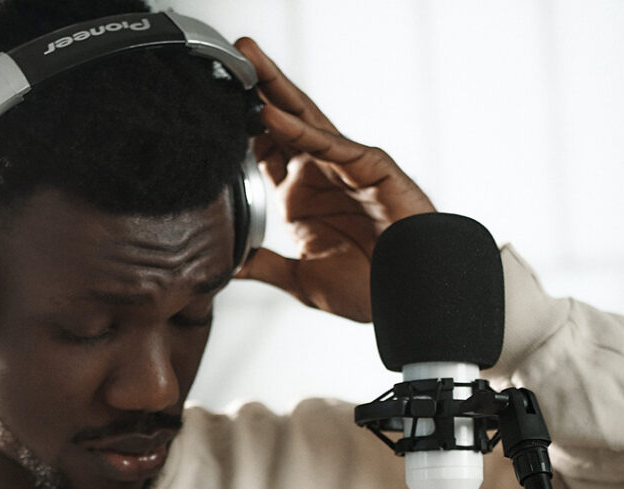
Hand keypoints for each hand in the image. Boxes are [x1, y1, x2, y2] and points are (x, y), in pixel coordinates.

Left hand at [234, 37, 434, 321]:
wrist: (410, 298)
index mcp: (302, 197)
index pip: (267, 149)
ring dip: (275, 90)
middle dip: (259, 87)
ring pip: (305, 120)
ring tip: (247, 61)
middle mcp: (321, 175)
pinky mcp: (371, 168)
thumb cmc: (367, 289)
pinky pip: (329, 144)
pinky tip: (270, 113)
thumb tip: (228, 266)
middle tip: (232, 54)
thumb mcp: (302, 281)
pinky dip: (299, 128)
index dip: (243, 125)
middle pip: (284, 121)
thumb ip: (264, 267)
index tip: (212, 104)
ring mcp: (346, 168)